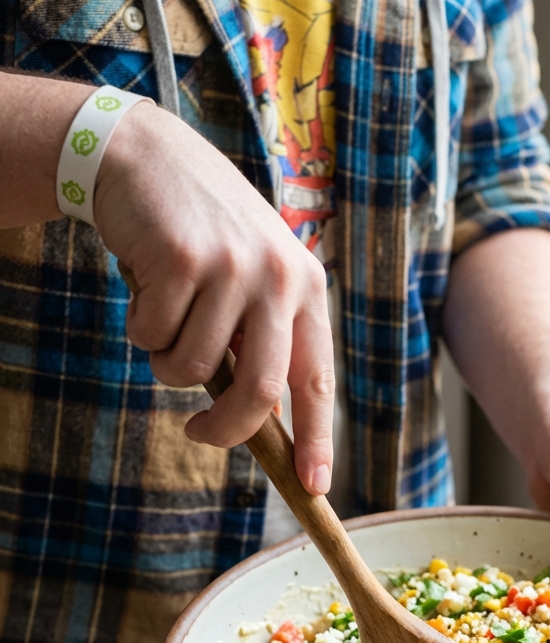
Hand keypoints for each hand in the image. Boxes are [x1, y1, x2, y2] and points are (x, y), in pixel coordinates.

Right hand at [94, 104, 333, 493]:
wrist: (147, 156)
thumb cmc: (200, 232)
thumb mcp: (249, 277)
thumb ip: (261, 338)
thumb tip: (259, 420)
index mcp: (306, 287)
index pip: (317, 379)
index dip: (316, 438)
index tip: (314, 486)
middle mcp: (279, 277)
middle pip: (260, 391)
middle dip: (225, 429)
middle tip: (197, 433)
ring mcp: (233, 267)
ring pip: (191, 370)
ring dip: (166, 358)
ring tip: (166, 311)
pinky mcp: (183, 260)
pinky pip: (152, 337)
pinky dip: (140, 325)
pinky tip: (147, 282)